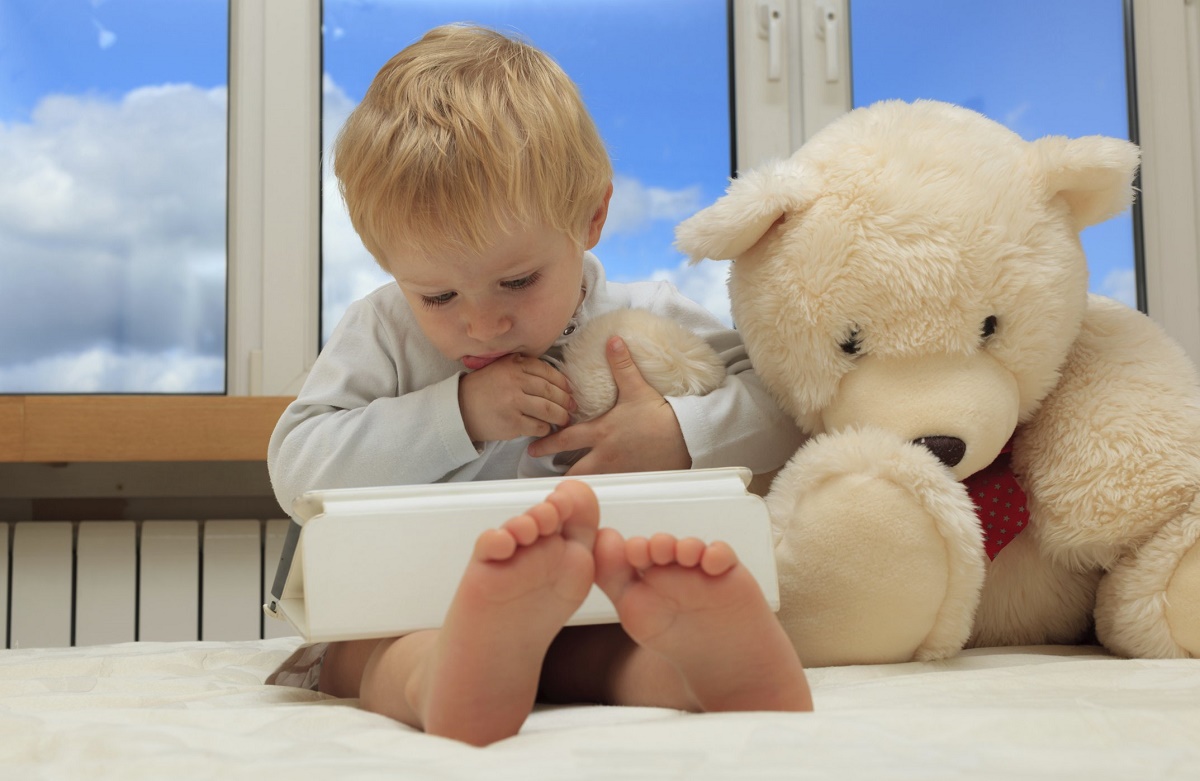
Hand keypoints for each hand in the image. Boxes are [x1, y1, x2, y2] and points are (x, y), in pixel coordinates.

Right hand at [459, 354, 574, 442]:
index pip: (547, 371)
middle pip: (551, 391)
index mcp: (514, 365)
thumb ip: (524, 367)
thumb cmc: (483, 390)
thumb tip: (557, 381)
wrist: (459, 410)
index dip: (563, 383)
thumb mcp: (501, 368)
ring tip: (564, 420)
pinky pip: (538, 426)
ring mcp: (514, 402)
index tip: (570, 390)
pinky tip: (546, 428)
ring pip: (548, 409)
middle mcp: (515, 381)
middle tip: (572, 407)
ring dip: (560, 416)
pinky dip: (546, 428)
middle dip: (566, 401)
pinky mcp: (512, 422)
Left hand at [528, 336, 691, 474]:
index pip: (565, 439)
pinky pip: (611, 485)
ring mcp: (618, 470)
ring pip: (590, 481)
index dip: (546, 444)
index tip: (532, 448)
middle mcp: (605, 455)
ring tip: (568, 485)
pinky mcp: (632, 478)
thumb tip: (612, 341)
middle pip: (572, 470)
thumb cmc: (660, 415)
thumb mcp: (637, 388)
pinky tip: (599, 485)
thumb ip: (621, 365)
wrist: (685, 437)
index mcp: (600, 432)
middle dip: (557, 473)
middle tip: (544, 475)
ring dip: (579, 481)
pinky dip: (601, 485)